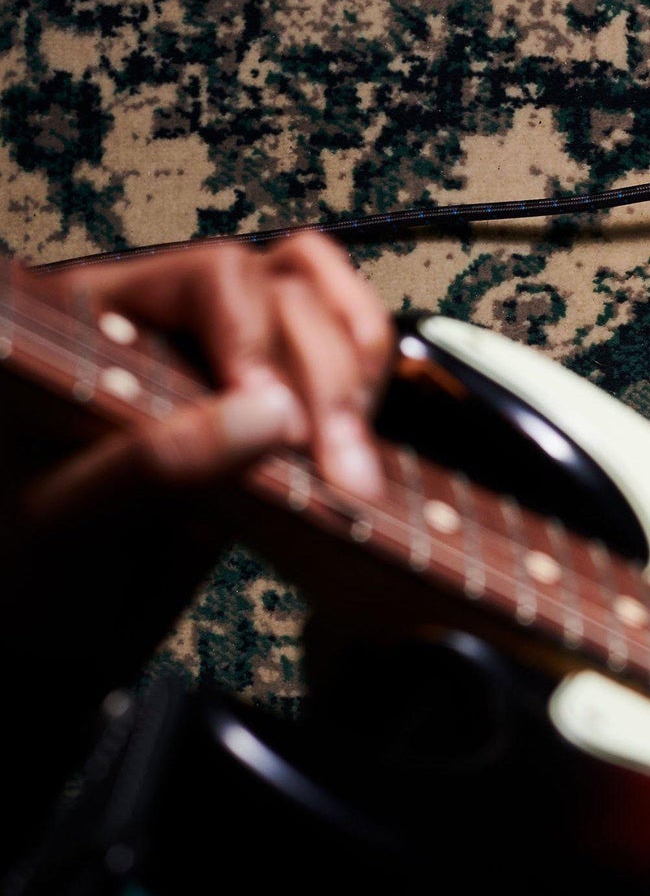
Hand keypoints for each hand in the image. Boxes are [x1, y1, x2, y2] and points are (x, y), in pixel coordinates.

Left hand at [0, 233, 393, 667]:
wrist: (49, 616)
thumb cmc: (25, 562)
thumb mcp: (61, 520)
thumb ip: (151, 465)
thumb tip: (269, 418)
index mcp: (90, 314)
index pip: (209, 280)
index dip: (260, 340)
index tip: (285, 425)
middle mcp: (166, 313)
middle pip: (285, 294)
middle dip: (326, 382)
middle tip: (343, 476)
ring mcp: (226, 346)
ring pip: (327, 307)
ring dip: (358, 376)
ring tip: (354, 466)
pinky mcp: (274, 390)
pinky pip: (345, 349)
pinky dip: (369, 387)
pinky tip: (357, 446)